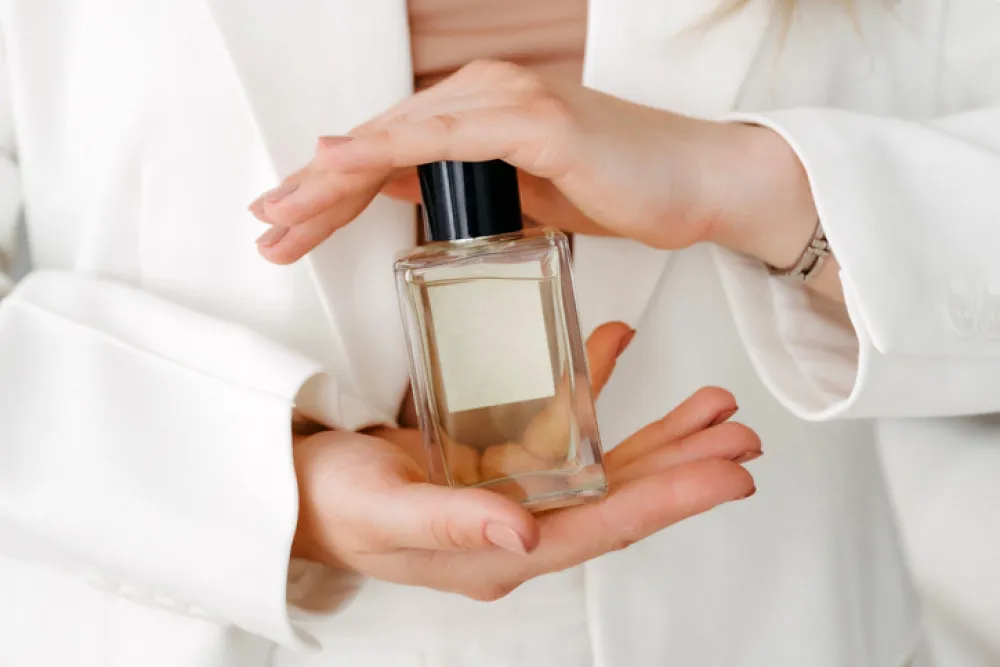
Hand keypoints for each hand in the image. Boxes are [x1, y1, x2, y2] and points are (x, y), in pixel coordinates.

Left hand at [249, 60, 818, 273]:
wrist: (699, 183)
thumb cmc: (618, 188)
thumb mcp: (521, 194)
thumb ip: (460, 186)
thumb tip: (399, 191)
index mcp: (478, 111)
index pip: (387, 151)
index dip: (331, 188)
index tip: (287, 220)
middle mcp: (485, 93)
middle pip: (378, 142)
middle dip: (315, 189)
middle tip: (266, 226)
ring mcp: (509, 101)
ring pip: (398, 137)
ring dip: (331, 177)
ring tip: (282, 214)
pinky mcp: (537, 121)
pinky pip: (446, 137)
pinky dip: (388, 150)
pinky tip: (343, 165)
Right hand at [291, 322, 759, 601]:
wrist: (291, 486)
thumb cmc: (328, 504)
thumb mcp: (384, 512)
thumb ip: (455, 524)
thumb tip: (526, 536)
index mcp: (498, 551)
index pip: (604, 525)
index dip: (672, 501)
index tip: (730, 476)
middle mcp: (513, 525)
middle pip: (618, 494)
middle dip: (683, 465)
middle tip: (740, 436)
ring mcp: (505, 490)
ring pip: (599, 461)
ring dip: (654, 432)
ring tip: (708, 407)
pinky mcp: (489, 457)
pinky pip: (553, 423)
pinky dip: (585, 387)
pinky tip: (611, 351)